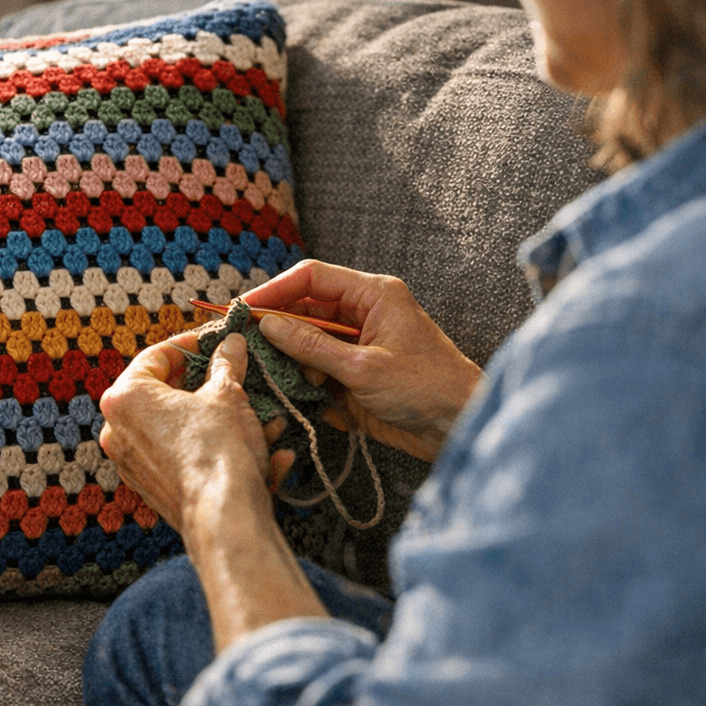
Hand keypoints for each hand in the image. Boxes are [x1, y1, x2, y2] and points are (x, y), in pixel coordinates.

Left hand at [98, 333, 294, 534]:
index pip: (156, 356)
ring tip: (261, 416)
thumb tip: (230, 346)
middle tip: (234, 374)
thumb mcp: (228, 394)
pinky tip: (264, 453)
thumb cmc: (219, 448)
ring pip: (181, 428)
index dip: (191, 345)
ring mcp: (132, 463)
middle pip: (165, 393)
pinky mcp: (152, 489)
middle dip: (207, 385)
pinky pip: (186, 458)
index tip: (215, 341)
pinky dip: (217, 450)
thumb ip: (226, 365)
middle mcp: (118, 431)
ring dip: (221, 420)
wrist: (223, 514)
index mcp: (125, 398)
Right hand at [242, 259, 484, 460]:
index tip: (244, 309)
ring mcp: (358, 345)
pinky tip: (321, 404)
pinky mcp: (356, 375)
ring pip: (308, 344)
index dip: (274, 290)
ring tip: (297, 384)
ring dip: (297, 365)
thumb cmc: (428, 388)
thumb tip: (268, 325)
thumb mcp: (363, 368)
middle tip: (251, 350)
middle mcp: (363, 314)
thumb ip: (312, 346)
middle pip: (305, 311)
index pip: (312, 278)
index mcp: (373, 295)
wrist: (461, 427)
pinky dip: (311, 387)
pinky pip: (319, 372)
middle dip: (280, 332)